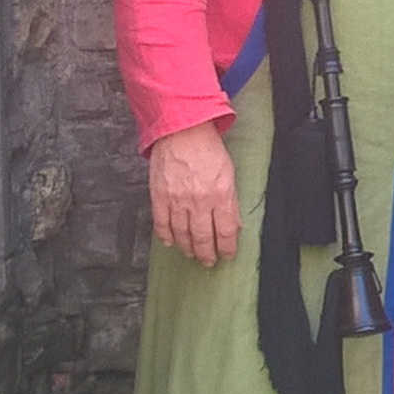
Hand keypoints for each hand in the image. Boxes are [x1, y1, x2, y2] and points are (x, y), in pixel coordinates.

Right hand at [150, 122, 240, 265]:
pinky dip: (165, 236)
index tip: (227, 255)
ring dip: (188, 248)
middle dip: (207, 254)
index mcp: (221, 195)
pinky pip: (162, 224)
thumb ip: (231, 202)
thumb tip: (234, 226)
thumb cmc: (208, 150)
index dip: (227, 248)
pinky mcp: (159, 196)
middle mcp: (199, 201)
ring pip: (182, 235)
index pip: (226, 232)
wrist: (182, 131)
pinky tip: (170, 243)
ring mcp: (177, 200)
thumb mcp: (229, 175)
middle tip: (208, 262)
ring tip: (192, 254)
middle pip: (203, 238)